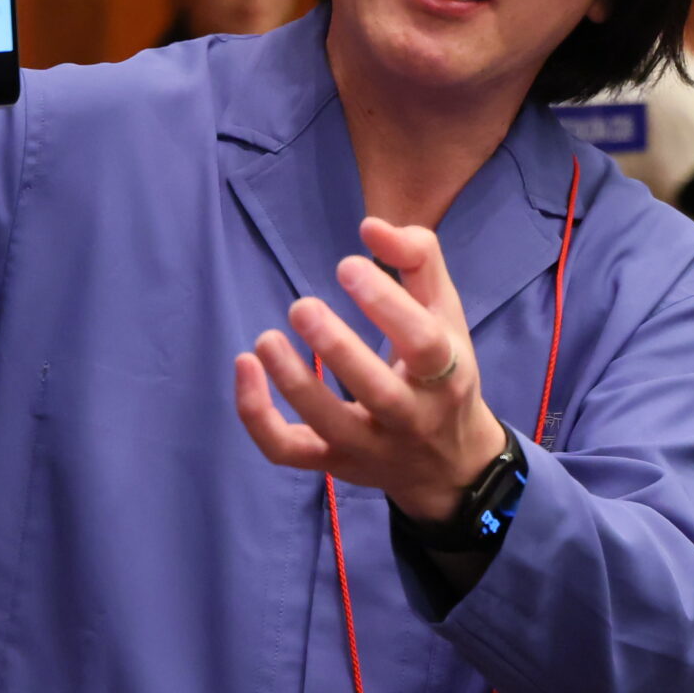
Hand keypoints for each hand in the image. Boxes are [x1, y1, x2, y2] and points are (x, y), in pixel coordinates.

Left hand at [234, 216, 507, 522]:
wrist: (449, 464)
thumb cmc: (442, 373)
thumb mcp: (447, 315)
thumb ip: (419, 260)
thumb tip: (369, 226)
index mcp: (447, 374)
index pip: (422, 343)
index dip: (385, 303)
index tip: (347, 265)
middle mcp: (413, 418)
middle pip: (377, 391)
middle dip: (337, 349)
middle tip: (301, 306)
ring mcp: (371, 447)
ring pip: (330, 424)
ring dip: (293, 382)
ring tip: (266, 339)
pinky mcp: (334, 465)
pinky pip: (289, 451)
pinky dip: (257, 417)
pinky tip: (244, 367)